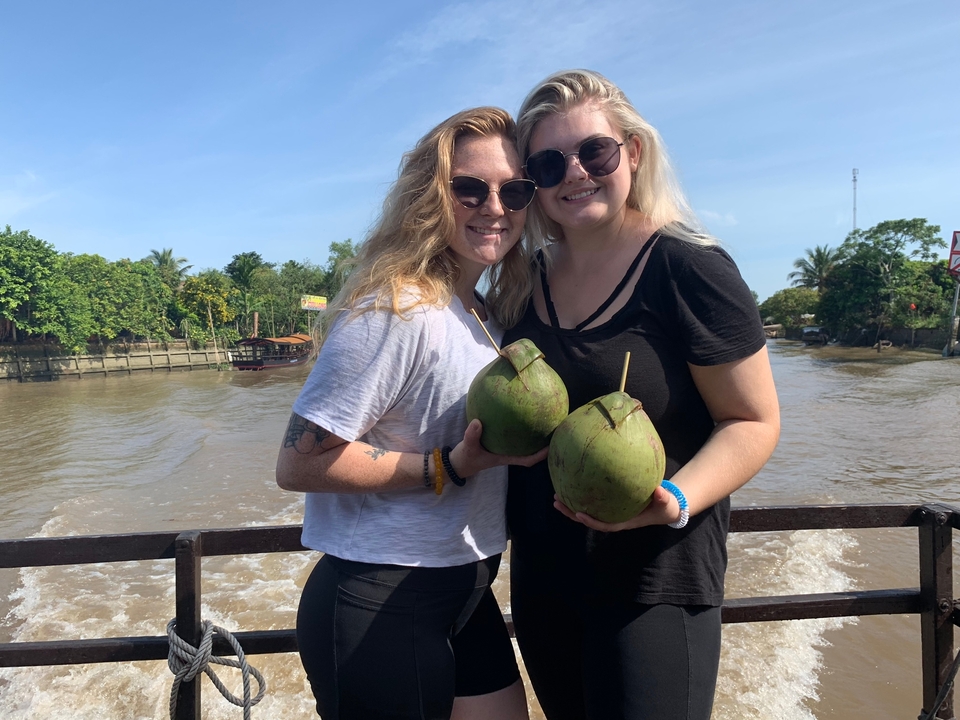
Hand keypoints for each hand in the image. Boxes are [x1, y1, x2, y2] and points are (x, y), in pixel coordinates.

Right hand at [449, 419, 548, 477]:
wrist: (457, 462)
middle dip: (543, 442)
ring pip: (523, 441)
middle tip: (555, 428)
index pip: (528, 459)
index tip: (552, 446)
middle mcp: (507, 452)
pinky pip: (511, 433)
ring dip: (532, 433)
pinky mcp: (496, 441)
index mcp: (505, 457)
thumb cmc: (466, 458)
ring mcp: (503, 447)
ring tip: (543, 418)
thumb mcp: (467, 447)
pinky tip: (518, 411)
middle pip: (530, 450)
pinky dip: (516, 425)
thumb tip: (478, 422)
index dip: (541, 455)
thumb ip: (472, 436)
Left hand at [552, 484, 680, 531]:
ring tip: (556, 495)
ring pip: (588, 511)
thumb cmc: (665, 506)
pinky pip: (594, 501)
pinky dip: (582, 494)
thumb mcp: (666, 503)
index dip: (591, 521)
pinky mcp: (611, 504)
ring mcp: (612, 512)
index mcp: (624, 521)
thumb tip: (658, 490)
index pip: (604, 525)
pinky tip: (573, 482)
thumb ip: (663, 497)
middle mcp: (614, 518)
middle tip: (556, 501)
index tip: (578, 513)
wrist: (667, 506)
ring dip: (571, 504)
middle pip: (589, 519)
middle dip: (571, 513)